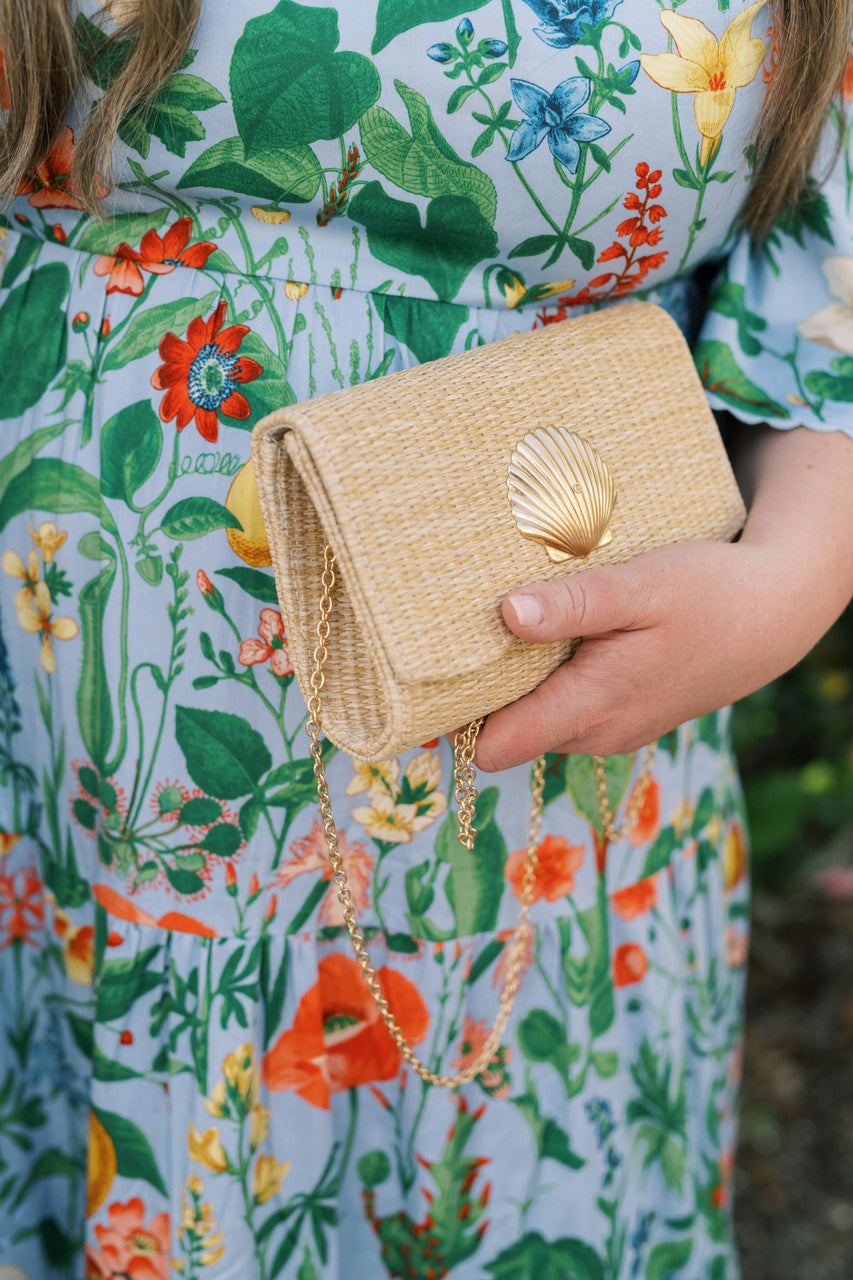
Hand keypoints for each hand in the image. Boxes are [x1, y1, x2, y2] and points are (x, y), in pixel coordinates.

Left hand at [475, 423, 852, 771]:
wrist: (772, 617)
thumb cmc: (707, 593)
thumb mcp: (639, 586)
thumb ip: (573, 606)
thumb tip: (505, 615)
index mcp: (591, 706)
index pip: (494, 747)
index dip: (452, 720)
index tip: (422, 680)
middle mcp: (595, 733)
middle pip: (507, 733)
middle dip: (482, 693)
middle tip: (462, 632)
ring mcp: (610, 730)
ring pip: (535, 720)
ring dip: (519, 685)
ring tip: (512, 627)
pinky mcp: (622, 717)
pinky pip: (564, 710)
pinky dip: (551, 681)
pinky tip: (559, 637)